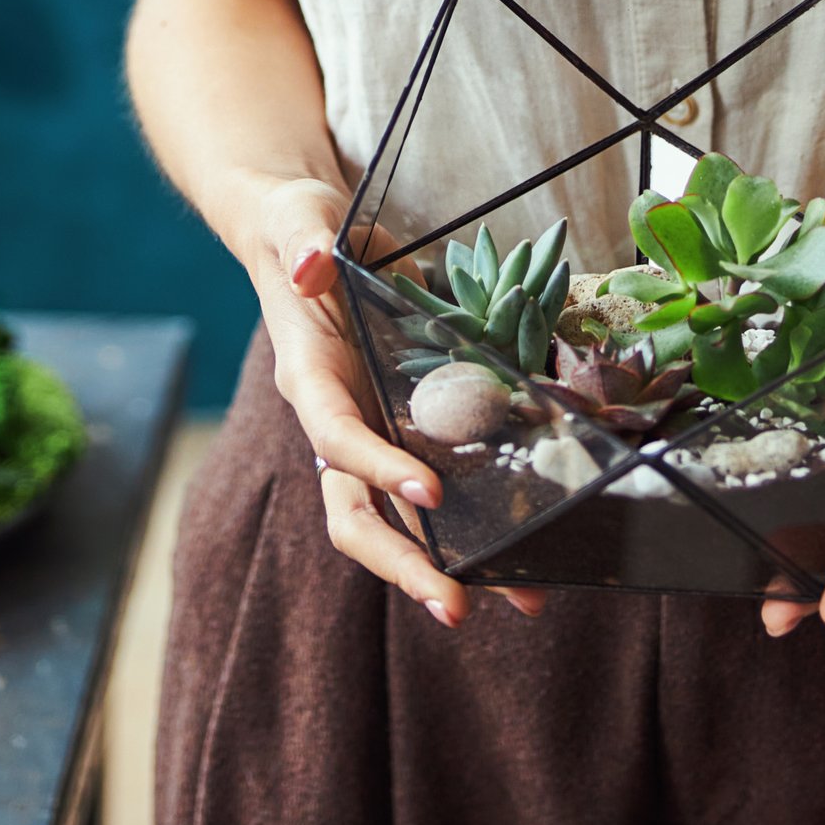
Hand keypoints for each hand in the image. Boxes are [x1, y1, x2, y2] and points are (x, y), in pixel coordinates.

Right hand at [247, 175, 539, 628]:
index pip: (336, 436)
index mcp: (310, 378)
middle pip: (356, 514)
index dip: (376, 466)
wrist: (304, 239)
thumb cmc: (299, 228)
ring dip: (451, 566)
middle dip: (403, 565)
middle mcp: (337, 419)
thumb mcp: (298, 218)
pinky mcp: (402, 431)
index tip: (427, 493)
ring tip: (521, 600)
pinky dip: (475, 526)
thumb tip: (308, 265)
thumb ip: (301, 240)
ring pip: (399, 522)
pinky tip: (526, 553)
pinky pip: (434, 492)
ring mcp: (371, 433)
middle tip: (455, 606)